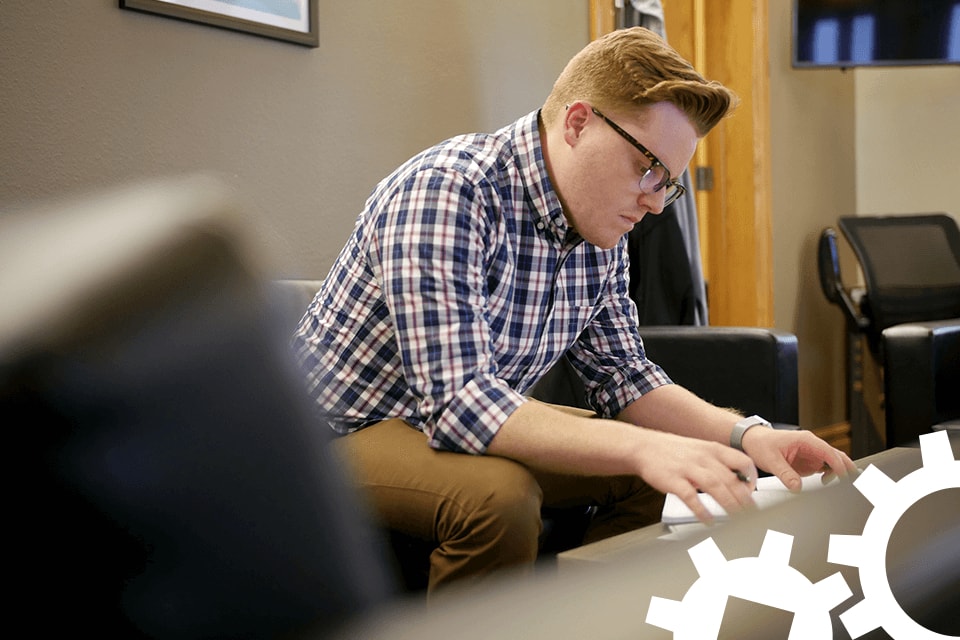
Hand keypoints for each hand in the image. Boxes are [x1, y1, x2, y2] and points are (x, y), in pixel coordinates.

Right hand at [637, 431, 758, 523]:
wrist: (643, 447)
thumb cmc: (674, 451)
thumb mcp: (701, 450)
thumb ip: (720, 464)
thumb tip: (740, 482)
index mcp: (713, 449)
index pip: (743, 462)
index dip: (751, 479)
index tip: (752, 493)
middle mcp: (703, 457)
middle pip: (731, 478)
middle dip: (744, 499)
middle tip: (752, 514)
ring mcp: (687, 468)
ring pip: (715, 486)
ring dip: (729, 504)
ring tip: (737, 519)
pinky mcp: (673, 479)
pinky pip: (690, 496)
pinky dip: (701, 510)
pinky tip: (708, 520)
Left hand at [741, 427, 856, 491]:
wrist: (751, 440)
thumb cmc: (761, 443)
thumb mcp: (771, 460)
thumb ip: (785, 474)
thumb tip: (797, 488)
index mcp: (806, 440)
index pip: (829, 452)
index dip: (838, 465)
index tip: (843, 478)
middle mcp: (812, 446)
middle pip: (836, 456)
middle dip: (847, 468)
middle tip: (853, 484)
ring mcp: (811, 454)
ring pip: (832, 464)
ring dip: (839, 474)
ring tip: (843, 488)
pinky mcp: (808, 463)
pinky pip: (824, 470)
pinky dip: (830, 477)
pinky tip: (829, 486)